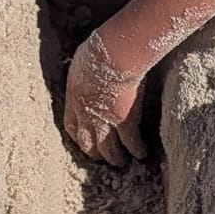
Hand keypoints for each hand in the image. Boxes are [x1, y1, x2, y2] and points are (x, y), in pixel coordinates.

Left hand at [62, 30, 148, 165]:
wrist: (113, 56)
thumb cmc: (100, 50)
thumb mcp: (83, 60)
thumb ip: (86, 70)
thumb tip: (89, 64)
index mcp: (75, 99)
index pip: (72, 126)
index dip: (78, 137)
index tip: (84, 141)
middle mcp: (87, 115)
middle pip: (88, 142)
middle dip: (95, 153)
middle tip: (102, 158)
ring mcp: (106, 121)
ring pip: (108, 148)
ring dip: (114, 157)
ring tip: (121, 162)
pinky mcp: (125, 121)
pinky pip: (130, 141)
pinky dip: (136, 149)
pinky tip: (142, 153)